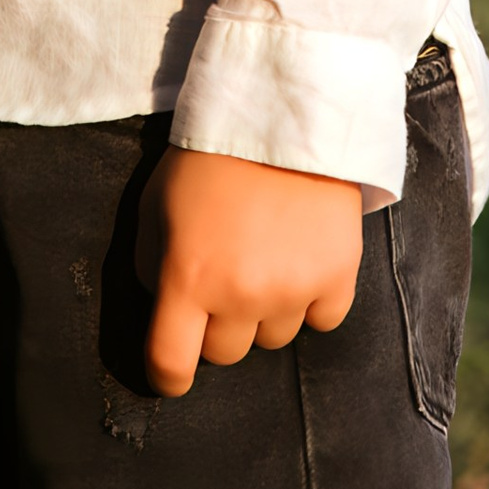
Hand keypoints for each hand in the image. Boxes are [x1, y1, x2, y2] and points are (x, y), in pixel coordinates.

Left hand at [137, 146, 363, 398]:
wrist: (284, 111)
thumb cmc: (211, 156)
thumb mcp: (155, 202)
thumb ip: (150, 263)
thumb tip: (163, 305)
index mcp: (188, 277)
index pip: (170, 364)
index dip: (167, 376)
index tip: (172, 373)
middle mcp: (240, 295)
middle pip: (225, 353)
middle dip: (219, 324)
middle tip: (224, 276)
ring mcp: (293, 290)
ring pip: (274, 339)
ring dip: (265, 311)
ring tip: (266, 257)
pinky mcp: (338, 277)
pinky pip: (322, 320)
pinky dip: (312, 300)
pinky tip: (302, 260)